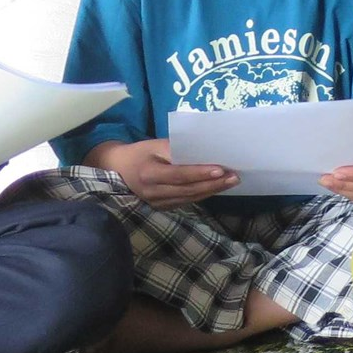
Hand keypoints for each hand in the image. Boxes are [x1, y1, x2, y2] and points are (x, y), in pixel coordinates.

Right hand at [87, 138, 233, 208]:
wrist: (117, 170)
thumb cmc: (139, 153)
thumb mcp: (154, 145)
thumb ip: (176, 149)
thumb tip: (204, 150)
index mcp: (149, 174)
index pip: (179, 175)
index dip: (200, 173)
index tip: (221, 169)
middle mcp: (153, 193)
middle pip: (188, 190)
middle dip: (214, 183)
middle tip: (235, 176)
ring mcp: (158, 203)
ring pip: (190, 198)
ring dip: (212, 190)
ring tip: (232, 181)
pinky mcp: (163, 207)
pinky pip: (186, 201)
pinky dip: (203, 194)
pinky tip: (217, 187)